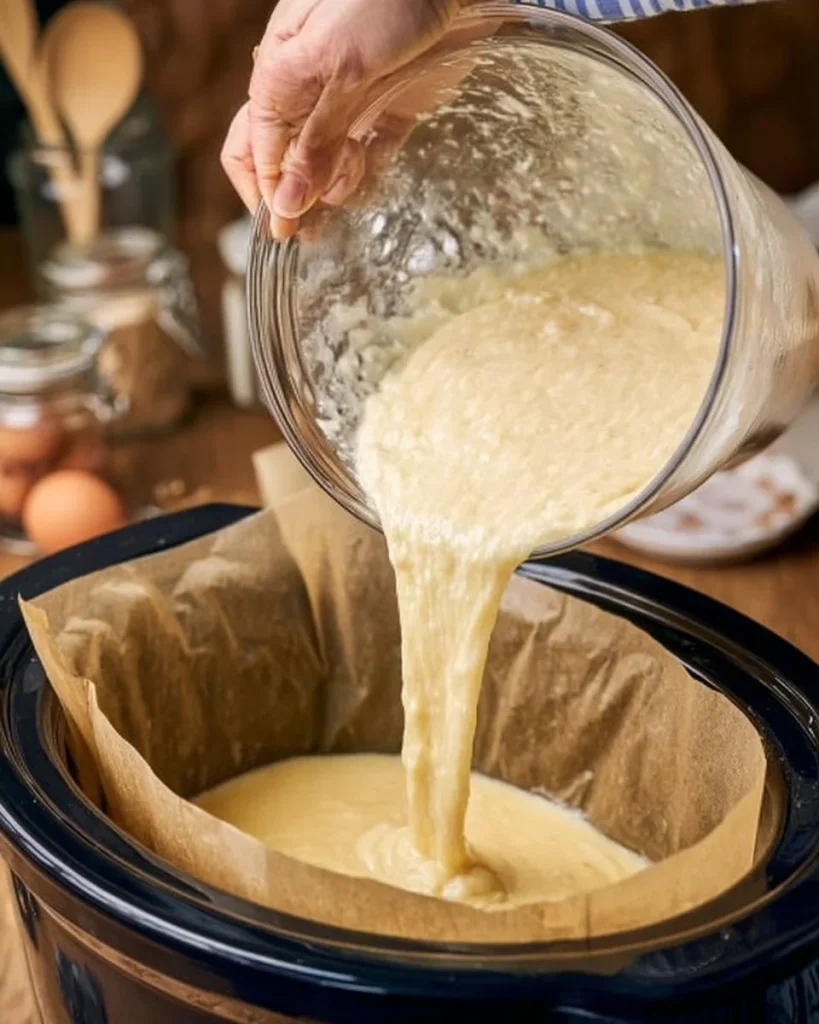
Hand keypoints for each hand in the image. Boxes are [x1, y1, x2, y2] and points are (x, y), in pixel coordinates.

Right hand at [222, 0, 461, 239]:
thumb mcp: (338, 64)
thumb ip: (313, 135)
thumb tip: (286, 201)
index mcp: (281, 74)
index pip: (254, 147)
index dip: (265, 190)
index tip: (282, 228)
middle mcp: (310, 92)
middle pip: (284, 160)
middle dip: (291, 199)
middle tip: (305, 236)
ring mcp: (351, 103)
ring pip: (325, 165)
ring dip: (329, 190)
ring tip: (343, 195)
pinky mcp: (392, 110)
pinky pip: (370, 157)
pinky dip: (364, 179)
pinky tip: (361, 190)